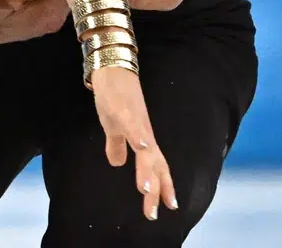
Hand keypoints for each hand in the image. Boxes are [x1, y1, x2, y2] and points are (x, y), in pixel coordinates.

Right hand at [92, 66, 176, 220]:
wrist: (112, 68)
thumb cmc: (114, 96)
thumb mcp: (113, 125)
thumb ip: (117, 144)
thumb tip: (117, 163)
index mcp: (142, 138)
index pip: (156, 166)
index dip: (163, 186)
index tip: (168, 207)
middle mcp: (145, 132)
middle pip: (154, 164)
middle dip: (156, 189)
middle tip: (155, 213)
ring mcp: (137, 121)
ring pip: (145, 150)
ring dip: (147, 170)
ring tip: (147, 191)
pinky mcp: (124, 109)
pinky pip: (132, 125)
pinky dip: (138, 136)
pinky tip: (142, 146)